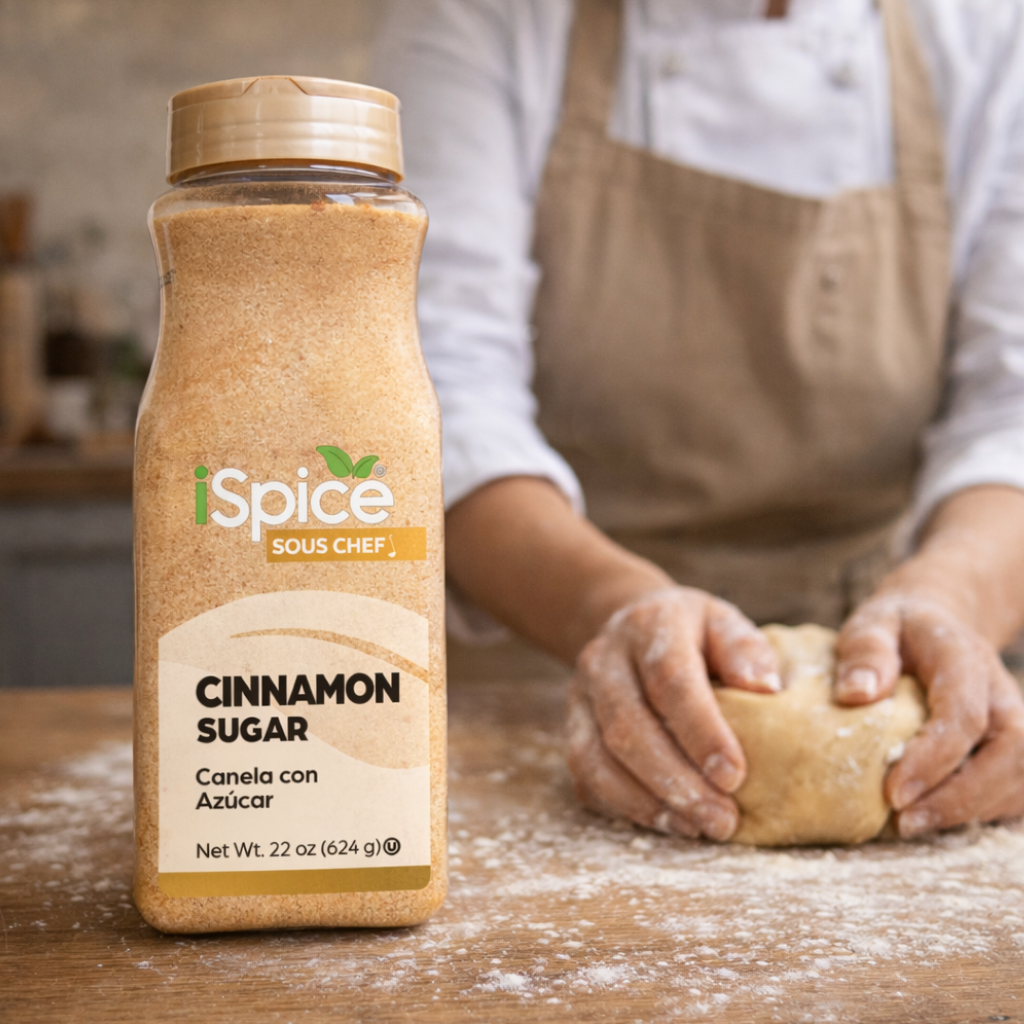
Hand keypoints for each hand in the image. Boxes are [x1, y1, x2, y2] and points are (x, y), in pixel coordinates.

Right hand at [566, 587, 780, 840]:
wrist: (629, 623)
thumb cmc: (692, 633)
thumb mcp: (724, 623)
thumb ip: (745, 650)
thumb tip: (766, 689)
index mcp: (648, 627)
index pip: (669, 680)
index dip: (700, 731)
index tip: (734, 776)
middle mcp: (604, 660)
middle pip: (626, 726)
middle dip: (674, 781)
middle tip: (722, 821)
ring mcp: (579, 696)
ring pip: (596, 757)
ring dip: (645, 802)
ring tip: (695, 828)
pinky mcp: (571, 728)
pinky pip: (585, 776)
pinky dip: (622, 806)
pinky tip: (665, 821)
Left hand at [835, 592, 1023, 836]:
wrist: (935, 621)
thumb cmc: (896, 629)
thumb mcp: (871, 623)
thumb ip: (864, 651)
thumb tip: (856, 694)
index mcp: (963, 657)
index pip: (964, 714)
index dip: (933, 759)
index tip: (892, 792)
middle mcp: (1000, 690)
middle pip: (1008, 751)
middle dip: (959, 796)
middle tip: (904, 821)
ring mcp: (1014, 718)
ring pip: (1019, 775)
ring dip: (971, 809)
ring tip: (912, 826)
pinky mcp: (1014, 743)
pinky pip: (1018, 786)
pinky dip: (984, 810)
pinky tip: (938, 818)